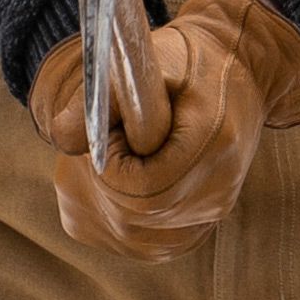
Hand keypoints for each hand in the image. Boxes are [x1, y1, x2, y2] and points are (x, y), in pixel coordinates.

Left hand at [28, 0, 299, 260]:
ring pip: (125, 233)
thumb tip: (60, 137)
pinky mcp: (189, 234)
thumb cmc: (187, 60)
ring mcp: (204, 220)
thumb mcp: (144, 59)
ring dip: (103, 196)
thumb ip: (99, 95)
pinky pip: (131, 239)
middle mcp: (216, 193)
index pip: (141, 189)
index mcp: (214, 143)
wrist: (239, 71)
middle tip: (113, 138)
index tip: (110, 130)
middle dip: (102, 178)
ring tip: (124, 154)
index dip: (109, 162)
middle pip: (129, 215)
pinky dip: (113, 211)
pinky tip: (127, 176)